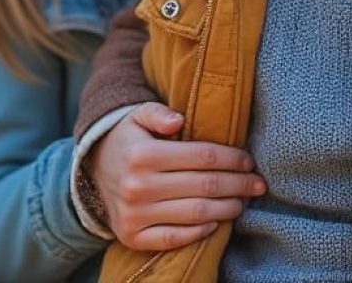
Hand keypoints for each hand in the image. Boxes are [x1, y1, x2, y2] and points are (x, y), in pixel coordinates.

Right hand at [86, 102, 264, 250]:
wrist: (93, 172)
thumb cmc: (128, 140)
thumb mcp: (137, 116)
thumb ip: (158, 112)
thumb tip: (179, 120)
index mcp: (142, 154)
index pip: (202, 156)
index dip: (232, 158)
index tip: (249, 161)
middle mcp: (137, 186)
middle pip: (205, 186)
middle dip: (239, 184)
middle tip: (258, 184)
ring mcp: (134, 214)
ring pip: (196, 214)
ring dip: (228, 209)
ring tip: (243, 201)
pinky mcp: (132, 236)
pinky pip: (175, 238)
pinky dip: (200, 232)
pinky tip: (216, 222)